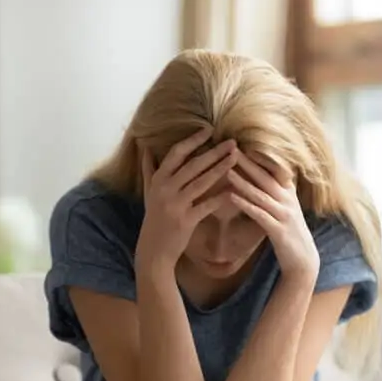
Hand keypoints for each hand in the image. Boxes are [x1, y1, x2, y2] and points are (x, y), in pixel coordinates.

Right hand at [136, 126, 237, 271]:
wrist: (153, 250)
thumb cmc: (154, 219)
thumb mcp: (148, 193)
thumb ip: (149, 170)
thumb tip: (145, 148)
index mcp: (158, 180)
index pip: (176, 153)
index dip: (193, 140)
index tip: (209, 130)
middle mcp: (165, 189)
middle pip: (193, 165)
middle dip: (214, 152)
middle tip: (232, 142)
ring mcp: (175, 205)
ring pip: (201, 182)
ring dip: (221, 168)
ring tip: (236, 158)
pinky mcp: (186, 220)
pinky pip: (206, 205)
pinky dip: (220, 197)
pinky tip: (234, 190)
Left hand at [227, 153, 319, 282]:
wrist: (303, 261)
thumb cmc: (290, 233)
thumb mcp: (286, 208)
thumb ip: (276, 191)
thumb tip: (263, 174)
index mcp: (288, 193)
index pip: (274, 169)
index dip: (259, 156)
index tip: (241, 142)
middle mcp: (288, 200)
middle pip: (266, 177)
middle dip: (249, 162)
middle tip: (231, 148)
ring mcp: (284, 215)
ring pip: (261, 194)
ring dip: (244, 182)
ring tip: (227, 170)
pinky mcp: (279, 231)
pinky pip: (259, 214)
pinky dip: (245, 204)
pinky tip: (232, 198)